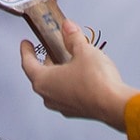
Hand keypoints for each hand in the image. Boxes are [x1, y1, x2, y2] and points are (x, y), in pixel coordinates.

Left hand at [19, 18, 135, 130]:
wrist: (113, 104)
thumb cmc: (95, 81)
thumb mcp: (83, 50)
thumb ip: (72, 37)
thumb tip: (68, 28)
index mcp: (43, 80)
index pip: (27, 63)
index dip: (26, 51)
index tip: (26, 44)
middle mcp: (49, 96)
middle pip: (40, 75)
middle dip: (45, 61)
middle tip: (50, 50)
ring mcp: (62, 106)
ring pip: (53, 86)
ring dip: (58, 73)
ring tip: (68, 61)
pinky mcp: (75, 110)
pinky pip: (66, 94)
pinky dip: (68, 83)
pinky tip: (80, 76)